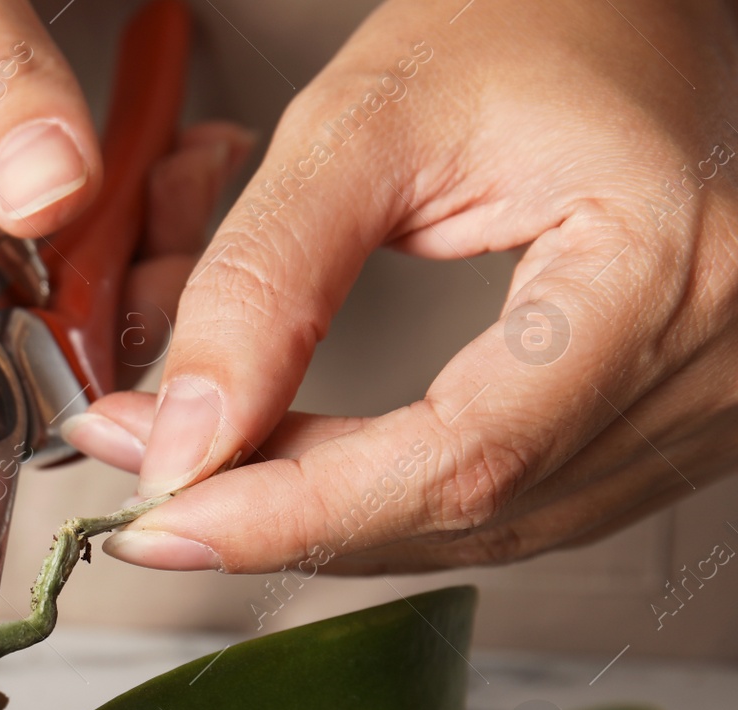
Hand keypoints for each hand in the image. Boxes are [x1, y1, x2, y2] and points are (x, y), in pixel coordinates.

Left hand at [65, 0, 737, 574]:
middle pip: (464, 508)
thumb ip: (264, 280)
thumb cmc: (524, 30)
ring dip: (323, 519)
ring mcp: (692, 401)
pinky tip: (301, 473)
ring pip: (477, 529)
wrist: (614, 16)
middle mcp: (700, 358)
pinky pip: (507, 505)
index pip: (460, 456)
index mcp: (652, 270)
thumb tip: (186, 437)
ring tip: (212, 465)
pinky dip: (383, 502)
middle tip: (155, 485)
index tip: (167, 515)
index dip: (296, 512)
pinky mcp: (656, 420)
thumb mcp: (361, 127)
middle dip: (283, 515)